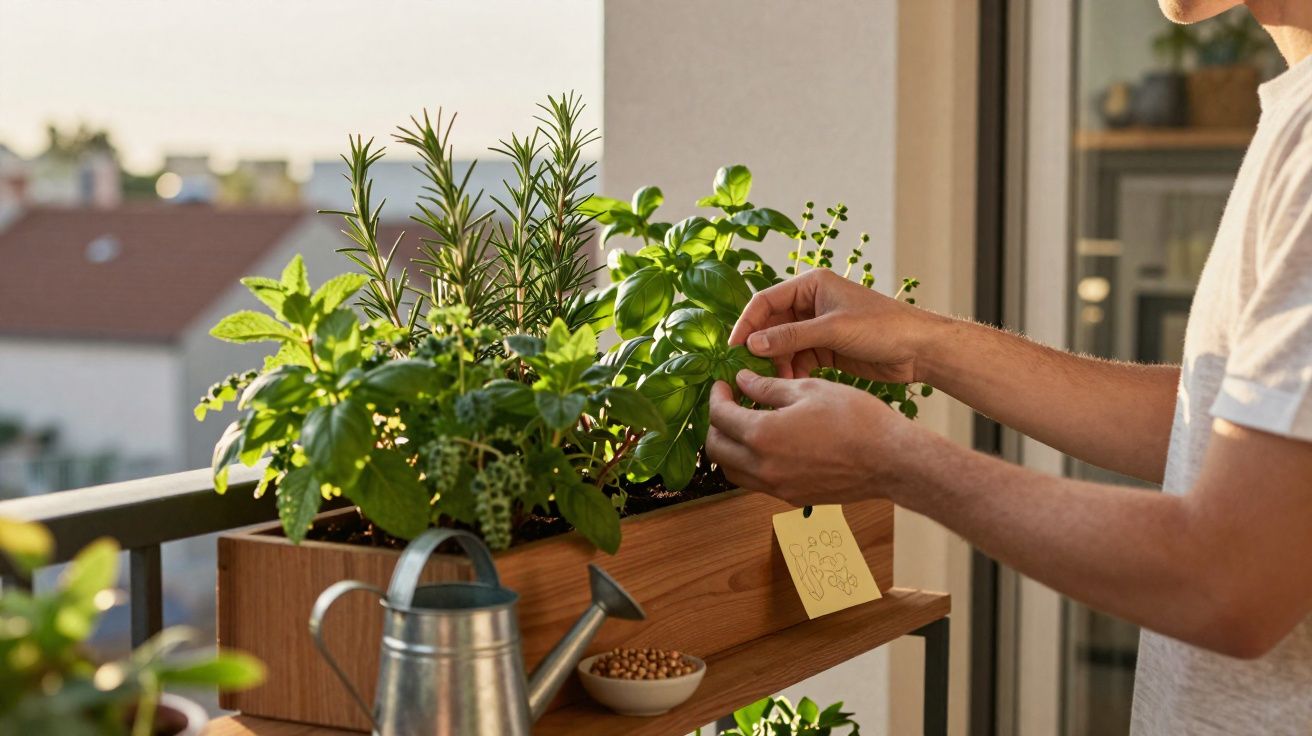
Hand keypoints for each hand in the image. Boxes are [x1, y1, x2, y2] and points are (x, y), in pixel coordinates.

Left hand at [706, 371, 914, 505]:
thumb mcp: (809, 390)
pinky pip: (756, 483)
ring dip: (730, 448)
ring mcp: (777, 487)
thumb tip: (742, 382)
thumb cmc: (856, 420)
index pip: (720, 417)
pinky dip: (751, 464)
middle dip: (716, 425)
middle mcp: (763, 467)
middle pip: (716, 449)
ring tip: (747, 426)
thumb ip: (767, 388)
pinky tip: (770, 445)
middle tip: (729, 405)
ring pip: (732, 472)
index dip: (717, 396)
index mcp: (763, 436)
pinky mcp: (792, 498)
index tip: (724, 385)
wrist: (891, 460)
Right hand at [729, 268, 942, 381]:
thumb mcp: (833, 330)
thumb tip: (752, 344)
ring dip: (776, 364)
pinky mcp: (825, 349)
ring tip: (772, 384)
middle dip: (760, 349)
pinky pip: (797, 360)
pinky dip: (791, 373)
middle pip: (771, 325)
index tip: (733, 349)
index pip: (765, 302)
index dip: (746, 325)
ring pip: (782, 346)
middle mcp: (810, 303)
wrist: (919, 350)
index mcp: (810, 285)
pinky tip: (790, 386)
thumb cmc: (882, 327)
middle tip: (748, 373)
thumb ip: (791, 336)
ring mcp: (817, 327)